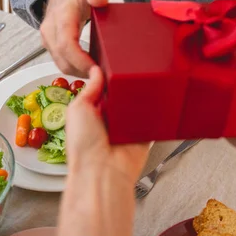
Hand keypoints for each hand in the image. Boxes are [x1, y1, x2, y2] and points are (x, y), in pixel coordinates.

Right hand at [40, 0, 107, 76]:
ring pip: (61, 64)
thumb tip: (100, 1)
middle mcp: (50, 30)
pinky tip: (90, 70)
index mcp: (62, 16)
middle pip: (64, 59)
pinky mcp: (50, 47)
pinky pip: (61, 63)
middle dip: (83, 71)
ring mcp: (48, 40)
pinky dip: (76, 69)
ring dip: (80, 73)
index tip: (97, 69)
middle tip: (104, 77)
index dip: (81, 60)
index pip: (67, 44)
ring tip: (99, 75)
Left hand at [66, 65, 149, 184]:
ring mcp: (128, 128)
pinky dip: (156, 112)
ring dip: (141, 98)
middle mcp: (110, 120)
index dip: (109, 78)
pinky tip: (157, 101)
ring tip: (144, 84)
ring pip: (139, 105)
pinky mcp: (144, 135)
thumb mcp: (78, 109)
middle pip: (123, 95)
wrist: (102, 172)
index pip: (104, 90)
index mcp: (93, 113)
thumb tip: (96, 71)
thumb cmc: (84, 146)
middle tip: (131, 72)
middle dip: (127, 86)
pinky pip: (153, 120)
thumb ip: (90, 89)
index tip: (116, 63)